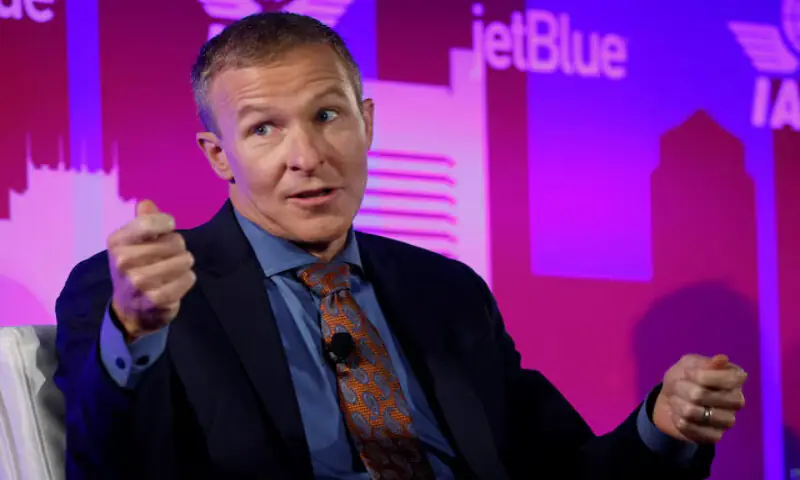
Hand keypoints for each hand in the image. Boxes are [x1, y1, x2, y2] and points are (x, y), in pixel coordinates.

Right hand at [108, 200, 195, 341]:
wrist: (129, 311)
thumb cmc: (135, 269)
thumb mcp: (132, 243)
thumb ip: (143, 221)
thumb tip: (147, 203)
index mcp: (116, 242)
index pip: (149, 222)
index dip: (166, 223)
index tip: (168, 228)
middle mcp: (123, 261)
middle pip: (174, 241)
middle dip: (178, 247)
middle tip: (168, 256)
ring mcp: (139, 282)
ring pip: (184, 259)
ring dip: (184, 263)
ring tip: (173, 269)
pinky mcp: (156, 299)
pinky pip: (188, 278)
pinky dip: (187, 278)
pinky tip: (176, 281)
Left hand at [653, 354, 746, 443]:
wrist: (669, 401)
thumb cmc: (684, 378)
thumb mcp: (689, 364)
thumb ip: (704, 363)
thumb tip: (722, 359)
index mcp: (735, 379)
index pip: (727, 378)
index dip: (701, 375)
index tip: (688, 372)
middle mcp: (737, 400)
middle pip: (702, 394)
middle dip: (682, 389)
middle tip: (677, 387)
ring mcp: (728, 420)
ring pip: (693, 412)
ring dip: (677, 404)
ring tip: (676, 400)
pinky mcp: (715, 436)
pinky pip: (689, 428)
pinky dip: (677, 419)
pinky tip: (679, 415)